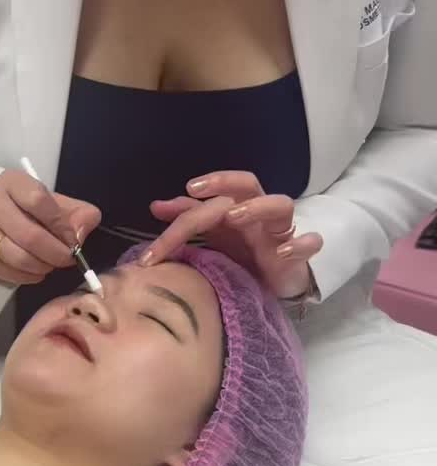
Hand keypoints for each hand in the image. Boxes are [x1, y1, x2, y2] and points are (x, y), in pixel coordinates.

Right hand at [0, 170, 101, 285]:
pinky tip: (36, 272)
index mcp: (12, 182)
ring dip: (42, 266)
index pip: (38, 201)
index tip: (74, 239)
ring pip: (16, 257)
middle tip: (68, 259)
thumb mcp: (52, 200)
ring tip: (51, 265)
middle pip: (28, 235)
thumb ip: (75, 212)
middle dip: (55, 253)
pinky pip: (5, 273)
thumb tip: (82, 232)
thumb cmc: (25, 205)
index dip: (61, 224)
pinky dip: (27, 277)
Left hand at [143, 171, 322, 299]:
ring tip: (233, 218)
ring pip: (281, 205)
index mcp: (237, 208)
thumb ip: (189, 219)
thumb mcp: (215, 235)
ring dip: (257, 207)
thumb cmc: (245, 253)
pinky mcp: (299, 257)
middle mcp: (259, 214)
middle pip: (249, 185)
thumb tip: (156, 206)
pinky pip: (310, 242)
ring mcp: (280, 233)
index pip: (217, 193)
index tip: (173, 198)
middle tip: (195, 191)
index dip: (198, 190)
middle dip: (224, 183)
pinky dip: (299, 244)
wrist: (276, 283)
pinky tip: (281, 253)